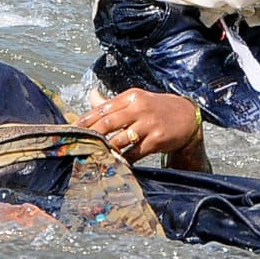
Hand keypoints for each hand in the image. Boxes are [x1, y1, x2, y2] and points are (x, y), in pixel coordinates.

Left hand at [76, 88, 201, 163]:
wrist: (188, 117)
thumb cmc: (156, 109)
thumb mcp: (136, 101)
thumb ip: (113, 102)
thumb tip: (90, 95)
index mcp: (131, 97)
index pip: (103, 108)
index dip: (86, 120)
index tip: (71, 129)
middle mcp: (139, 108)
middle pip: (108, 123)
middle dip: (90, 135)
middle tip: (75, 144)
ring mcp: (148, 124)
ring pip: (119, 139)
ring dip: (104, 149)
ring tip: (90, 156)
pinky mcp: (157, 139)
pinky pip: (134, 152)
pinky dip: (123, 159)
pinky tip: (113, 163)